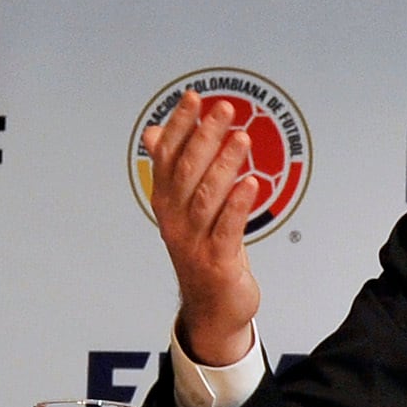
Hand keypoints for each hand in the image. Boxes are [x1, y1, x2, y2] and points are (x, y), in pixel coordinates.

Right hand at [139, 92, 263, 367]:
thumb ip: (172, 168)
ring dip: (223, 165)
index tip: (193, 99)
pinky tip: (251, 184)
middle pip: (187, 171)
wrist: (212, 307)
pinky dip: (237, 205)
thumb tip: (156, 133)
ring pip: (206, 197)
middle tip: (224, 110)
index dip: (179, 126)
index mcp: (166, 202)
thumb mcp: (184, 208)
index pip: (167, 156)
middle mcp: (175, 219)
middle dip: (205, 137)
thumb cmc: (203, 250)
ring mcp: (194, 241)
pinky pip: (227, 228)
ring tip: (241, 139)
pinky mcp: (217, 261)